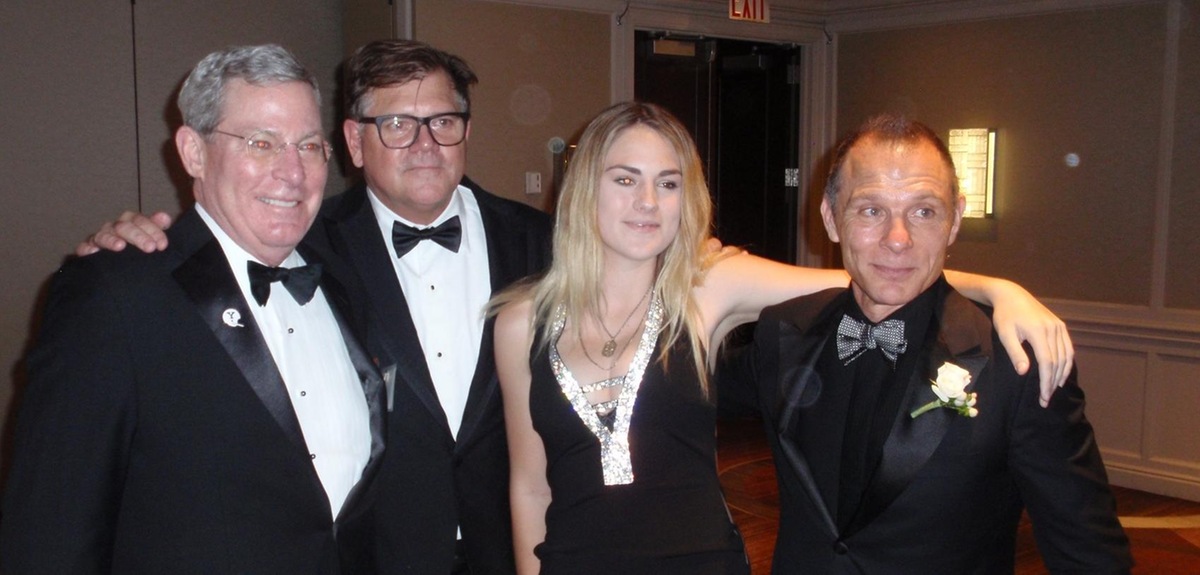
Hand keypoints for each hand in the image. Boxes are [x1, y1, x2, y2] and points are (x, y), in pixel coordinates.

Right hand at [75, 211, 172, 255]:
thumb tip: (164, 217)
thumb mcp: (151, 239)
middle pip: (123, 226)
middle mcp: (114, 228)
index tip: (162, 245)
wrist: (121, 270)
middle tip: (150, 248)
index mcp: (131, 222)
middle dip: (137, 236)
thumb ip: (158, 228)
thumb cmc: (139, 250)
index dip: (153, 230)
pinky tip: (94, 252)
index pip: (140, 220)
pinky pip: (83, 248)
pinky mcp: (87, 251)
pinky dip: (87, 248)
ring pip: (103, 235)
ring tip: (121, 246)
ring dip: (112, 240)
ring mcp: (100, 238)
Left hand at [991, 284, 1073, 406]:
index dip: (1046, 382)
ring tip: (1052, 391)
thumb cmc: (1005, 316)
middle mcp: (1053, 329)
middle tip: (1045, 400)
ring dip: (1061, 376)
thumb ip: (1015, 353)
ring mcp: (1059, 327)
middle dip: (1052, 383)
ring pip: (1066, 356)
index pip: (1047, 363)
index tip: (1043, 397)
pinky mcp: (1060, 326)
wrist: (1012, 295)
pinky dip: (1067, 363)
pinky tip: (1061, 375)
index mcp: (1039, 332)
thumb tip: (1024, 373)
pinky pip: (1068, 348)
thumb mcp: (1005, 334)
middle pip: (1058, 362)